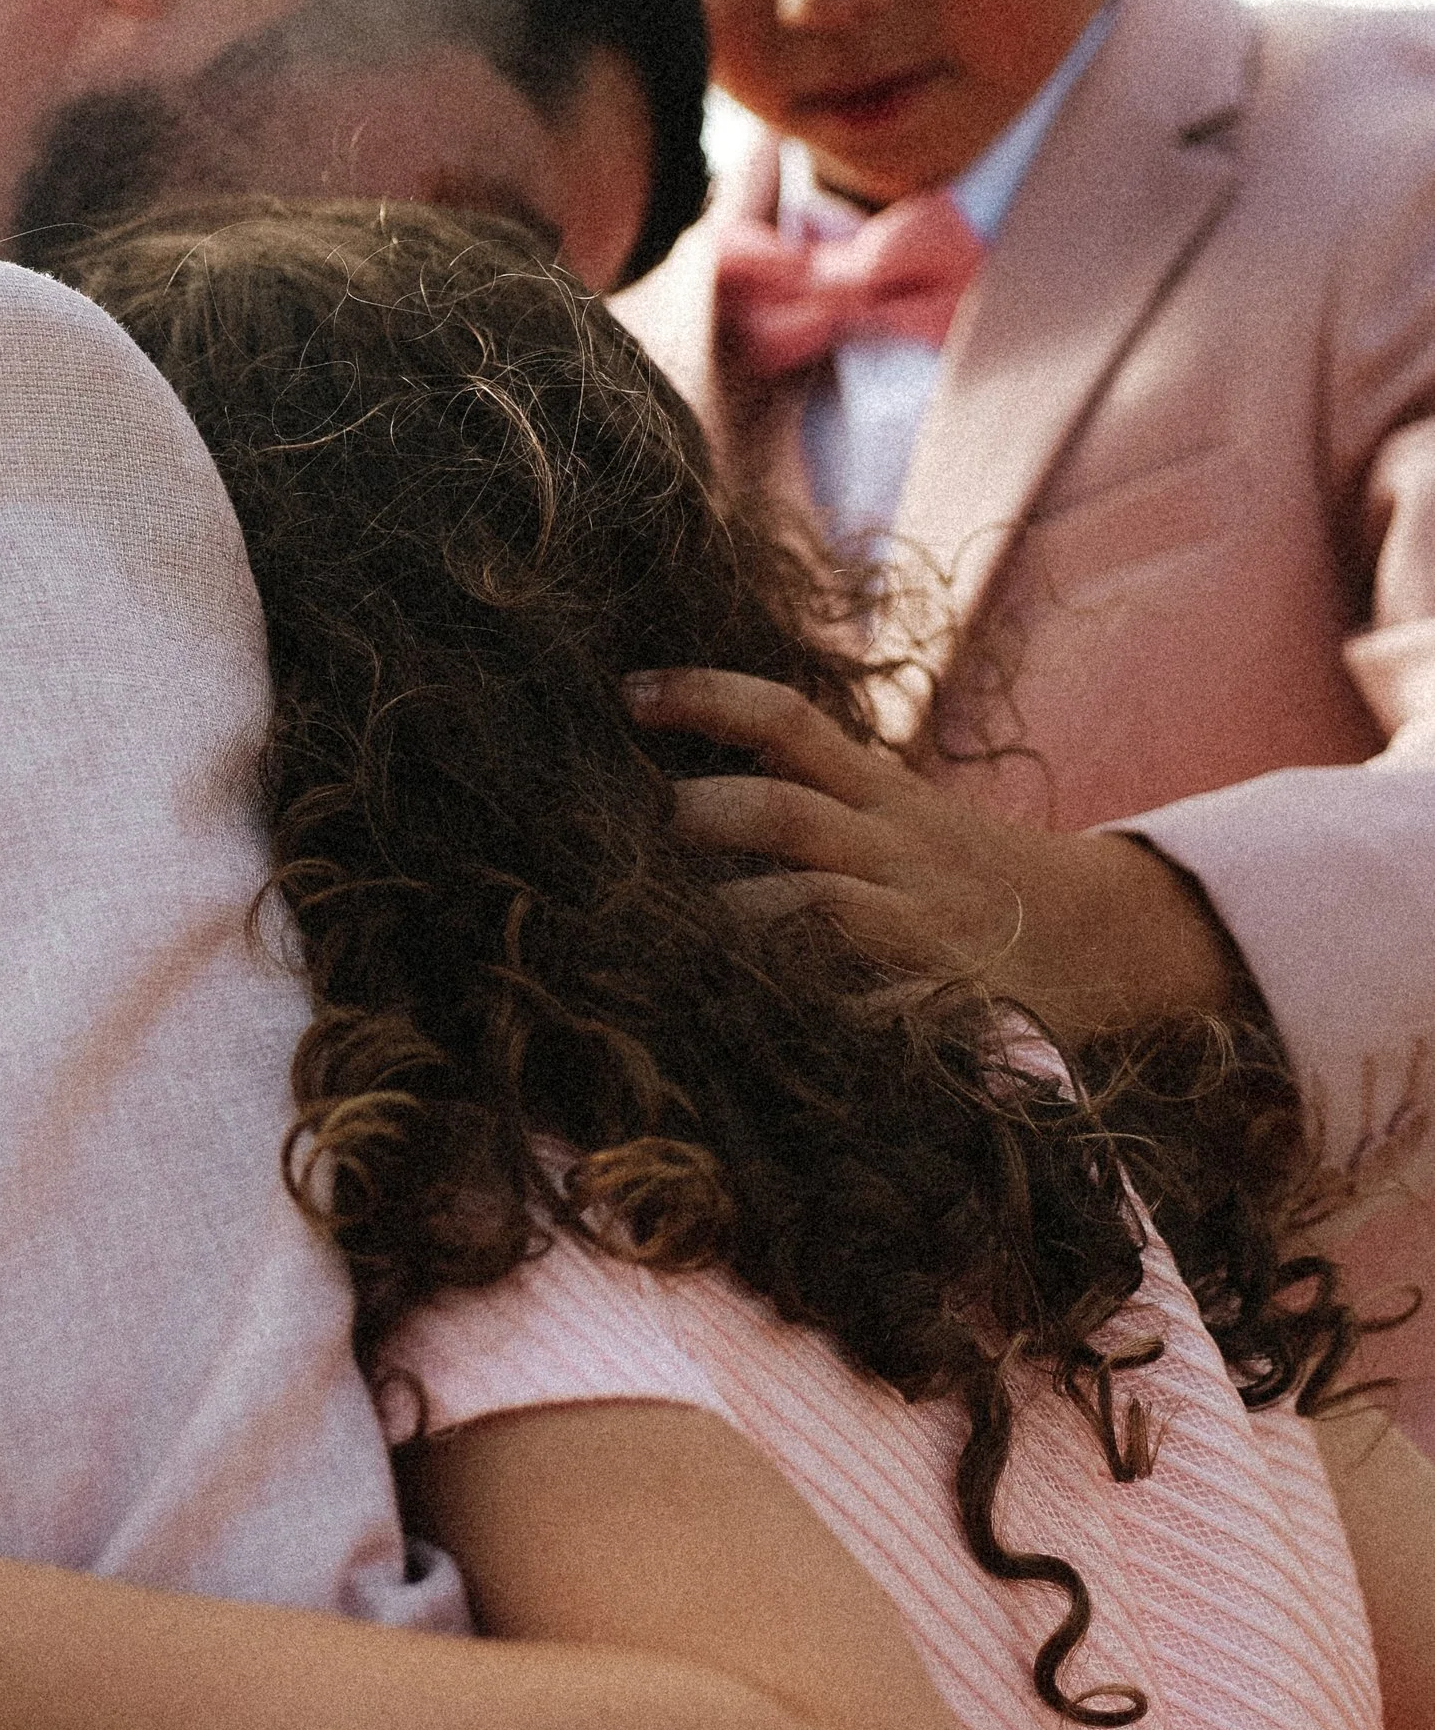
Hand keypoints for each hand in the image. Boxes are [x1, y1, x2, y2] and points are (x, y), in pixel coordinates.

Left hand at [624, 669, 1239, 1038]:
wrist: (1108, 937)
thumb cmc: (962, 878)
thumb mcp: (897, 812)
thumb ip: (808, 789)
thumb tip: (668, 770)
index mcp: (883, 795)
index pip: (791, 721)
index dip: (709, 697)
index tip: (626, 692)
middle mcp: (899, 850)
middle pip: (784, 812)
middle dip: (699, 817)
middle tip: (621, 841)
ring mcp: (924, 927)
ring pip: (814, 906)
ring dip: (732, 922)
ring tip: (660, 945)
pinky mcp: (952, 1002)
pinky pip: (875, 1012)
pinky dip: (815, 1020)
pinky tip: (746, 1037)